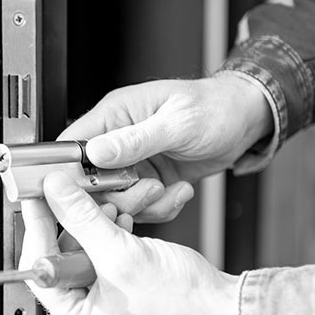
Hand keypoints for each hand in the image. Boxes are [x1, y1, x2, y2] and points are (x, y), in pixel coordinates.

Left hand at [20, 172, 240, 314]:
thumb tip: (56, 193)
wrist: (224, 310)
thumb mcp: (122, 254)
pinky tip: (124, 219)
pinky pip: (103, 248)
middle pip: (61, 252)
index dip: (39, 226)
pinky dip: (112, 229)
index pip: (40, 266)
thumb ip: (83, 219)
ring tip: (114, 207)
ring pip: (84, 245)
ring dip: (98, 221)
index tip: (36, 197)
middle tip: (76, 193)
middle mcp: (84, 312)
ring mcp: (101, 297)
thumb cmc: (184, 306)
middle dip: (77, 220)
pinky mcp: (117, 282)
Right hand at [59, 73, 272, 221]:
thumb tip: (96, 151)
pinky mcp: (148, 179)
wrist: (245, 121)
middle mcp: (117, 139)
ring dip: (143, 204)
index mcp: (115, 115)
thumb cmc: (215, 107)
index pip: (72, 145)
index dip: (70, 172)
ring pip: (116, 199)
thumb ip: (135, 139)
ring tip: (169, 190)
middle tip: (148, 191)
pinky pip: (141, 205)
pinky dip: (160, 208)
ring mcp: (132, 162)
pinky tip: (179, 191)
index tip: (84, 192)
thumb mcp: (177, 122)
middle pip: (91, 181)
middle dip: (118, 196)